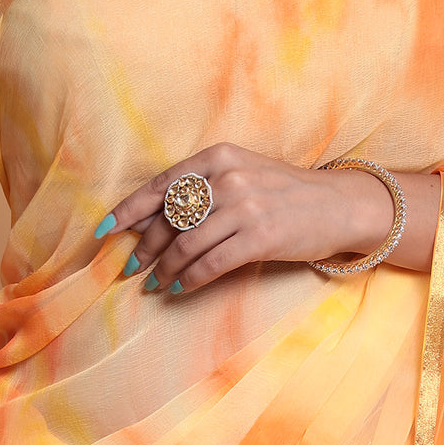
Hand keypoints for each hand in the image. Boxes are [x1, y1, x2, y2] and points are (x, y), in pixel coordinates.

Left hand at [101, 142, 405, 293]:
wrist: (338, 205)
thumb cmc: (284, 193)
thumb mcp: (241, 175)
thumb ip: (201, 190)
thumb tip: (150, 219)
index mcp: (219, 157)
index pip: (161, 185)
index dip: (128, 210)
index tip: (105, 230)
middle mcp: (229, 178)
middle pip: (170, 218)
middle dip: (145, 246)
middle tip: (131, 267)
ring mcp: (246, 207)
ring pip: (186, 244)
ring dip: (164, 269)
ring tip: (154, 282)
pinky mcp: (261, 237)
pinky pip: (211, 264)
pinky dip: (189, 279)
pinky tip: (180, 288)